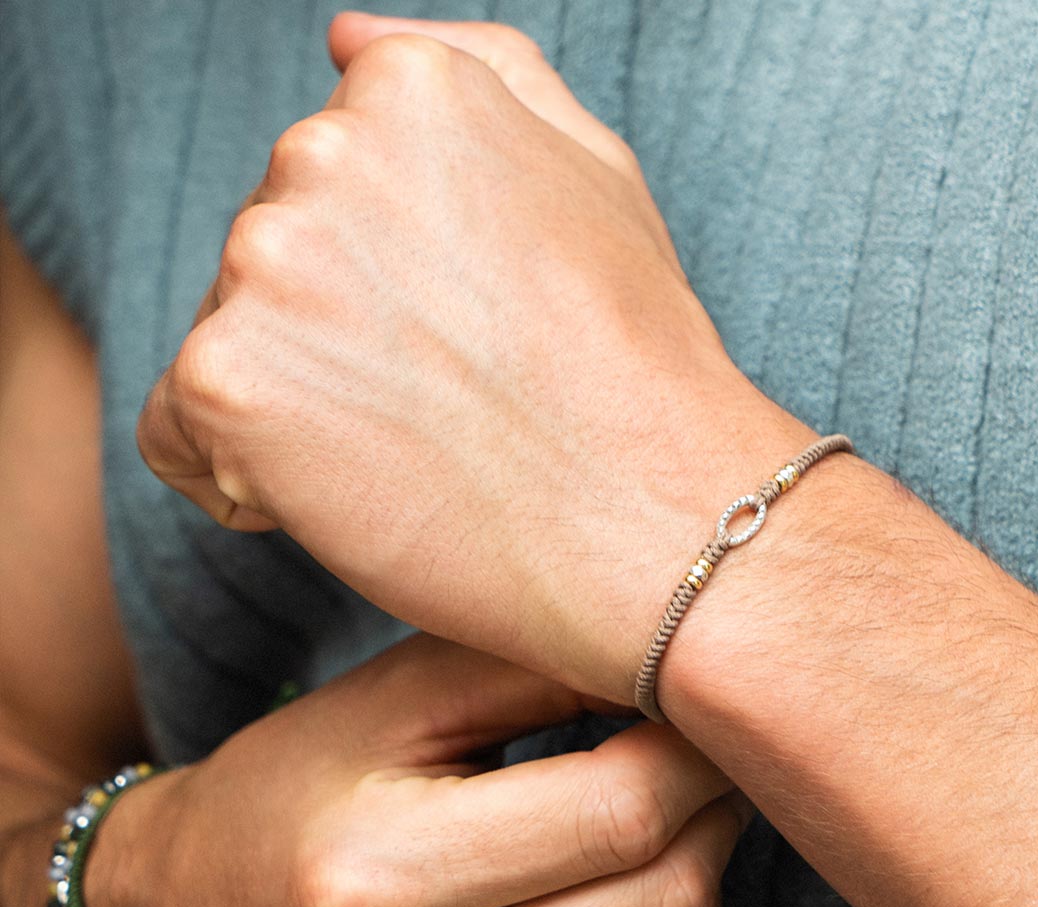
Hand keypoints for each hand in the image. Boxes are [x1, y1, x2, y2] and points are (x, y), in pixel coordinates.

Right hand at [85, 635, 745, 906]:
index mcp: (370, 877)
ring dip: (697, 904)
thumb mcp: (392, 699)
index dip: (693, 757)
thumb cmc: (295, 792)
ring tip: (649, 848)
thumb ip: (531, 666)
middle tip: (696, 773)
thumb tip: (677, 666)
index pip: (618, 816)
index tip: (702, 721)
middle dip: (710, 820)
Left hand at [137, 15, 807, 703]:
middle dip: (335, 342)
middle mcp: (318, 154)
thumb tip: (343, 36)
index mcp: (407, 97)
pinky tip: (347, 497)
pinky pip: (179, 435)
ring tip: (409, 457)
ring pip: (228, 346)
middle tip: (444, 412)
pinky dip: (243, 478)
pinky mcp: (226, 380)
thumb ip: (483, 79)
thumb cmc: (638, 370)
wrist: (654, 522)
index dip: (384, 288)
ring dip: (295, 409)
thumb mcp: (596, 180)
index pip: (326, 189)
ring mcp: (265, 265)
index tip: (459, 346)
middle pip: (269, 263)